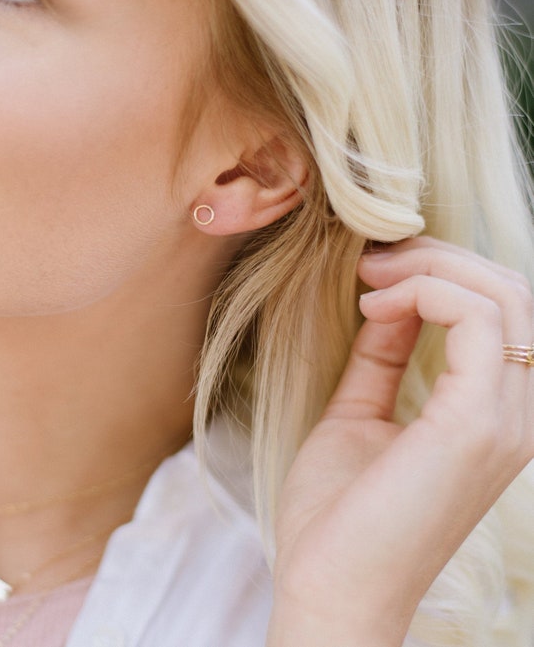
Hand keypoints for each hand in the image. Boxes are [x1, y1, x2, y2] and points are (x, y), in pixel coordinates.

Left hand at [265, 237, 533, 645]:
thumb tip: (389, 304)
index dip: (443, 273)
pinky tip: (374, 308)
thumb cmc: (340, 511)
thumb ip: (384, 358)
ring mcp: (506, 421)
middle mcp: (518, 416)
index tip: (373, 272)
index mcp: (495, 415)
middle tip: (374, 259)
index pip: (505, 314)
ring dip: (433, 269)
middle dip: (440, 258)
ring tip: (370, 277)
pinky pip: (479, 321)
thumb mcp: (361, 412)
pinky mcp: (476, 424)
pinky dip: (426, 294)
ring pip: (507, 297)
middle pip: (514, 293)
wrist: (328, 585)